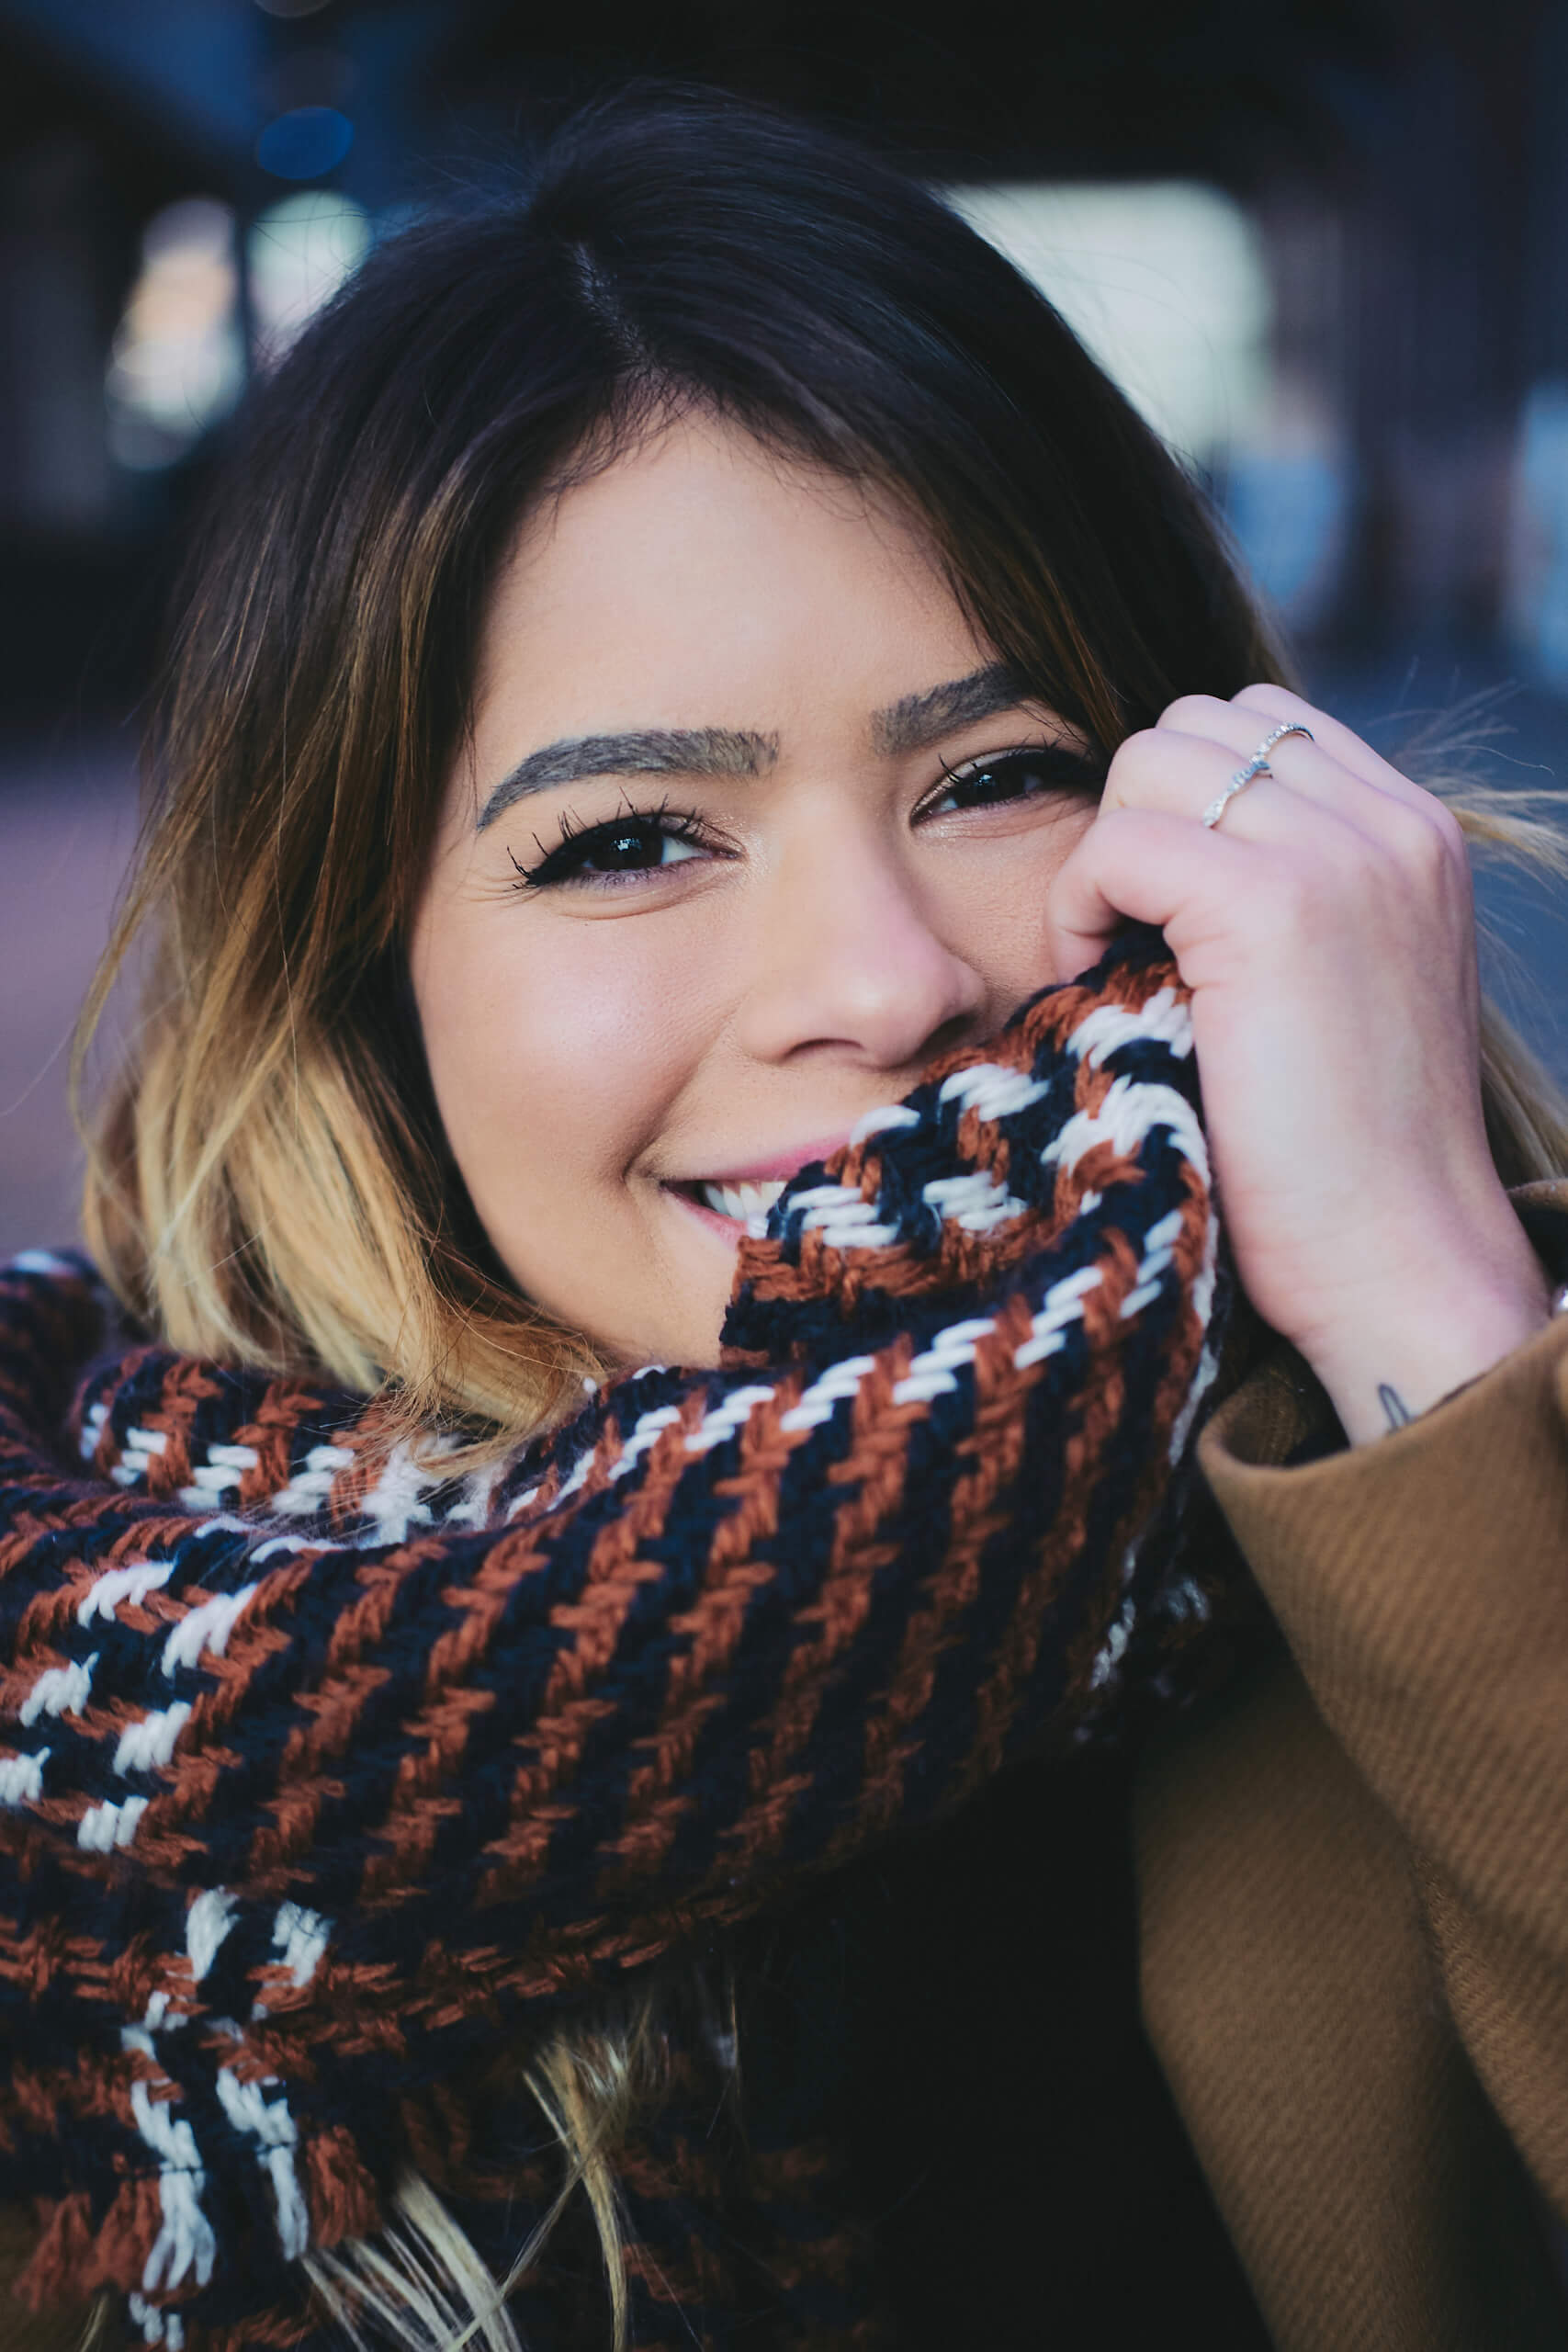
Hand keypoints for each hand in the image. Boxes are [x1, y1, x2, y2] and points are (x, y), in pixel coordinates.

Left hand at [1043, 684, 1551, 1442]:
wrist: (1392, 1261)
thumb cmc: (1337, 1158)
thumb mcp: (1337, 985)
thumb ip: (1288, 891)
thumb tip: (1158, 845)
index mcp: (1412, 834)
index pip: (1261, 723)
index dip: (1181, 806)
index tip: (1163, 916)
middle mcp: (1390, 824)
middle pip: (1195, 725)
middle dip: (1136, 820)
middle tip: (1129, 939)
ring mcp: (1341, 854)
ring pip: (1151, 760)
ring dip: (1105, 856)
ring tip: (1118, 961)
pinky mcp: (1275, 905)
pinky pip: (1119, 840)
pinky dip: (1081, 904)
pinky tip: (1103, 980)